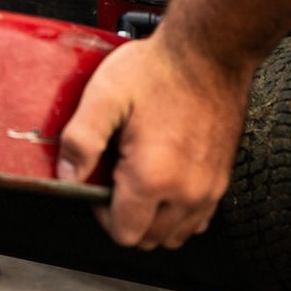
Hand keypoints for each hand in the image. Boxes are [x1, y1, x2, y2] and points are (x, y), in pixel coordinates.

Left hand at [56, 35, 251, 250]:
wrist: (210, 51)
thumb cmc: (161, 68)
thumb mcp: (105, 95)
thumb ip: (81, 139)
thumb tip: (67, 174)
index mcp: (153, 177)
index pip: (123, 232)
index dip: (102, 215)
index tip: (98, 187)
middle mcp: (187, 191)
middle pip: (150, 239)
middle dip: (127, 219)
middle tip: (115, 181)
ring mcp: (210, 187)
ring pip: (177, 234)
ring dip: (154, 219)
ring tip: (139, 180)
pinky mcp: (223, 177)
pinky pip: (199, 218)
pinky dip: (180, 212)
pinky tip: (165, 181)